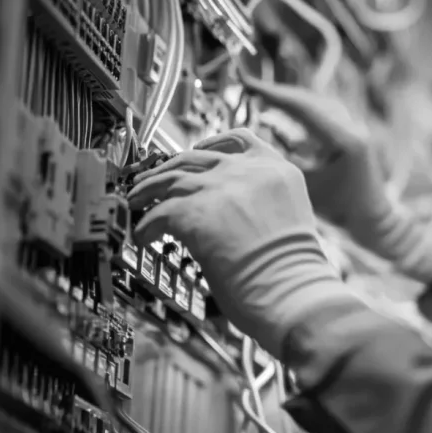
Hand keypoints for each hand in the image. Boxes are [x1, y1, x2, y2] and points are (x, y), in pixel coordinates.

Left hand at [127, 128, 356, 355]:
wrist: (293, 292)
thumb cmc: (294, 273)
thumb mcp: (287, 219)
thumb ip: (261, 204)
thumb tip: (232, 213)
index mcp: (277, 171)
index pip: (241, 140)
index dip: (213, 143)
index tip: (199, 148)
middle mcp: (249, 172)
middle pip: (196, 157)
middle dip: (170, 167)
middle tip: (156, 180)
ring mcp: (220, 188)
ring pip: (170, 178)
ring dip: (148, 190)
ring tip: (136, 201)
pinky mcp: (195, 213)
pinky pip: (159, 212)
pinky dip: (146, 225)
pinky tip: (144, 236)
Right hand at [236, 81, 431, 282]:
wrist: (373, 221)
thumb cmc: (341, 210)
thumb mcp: (306, 183)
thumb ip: (284, 157)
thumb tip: (259, 130)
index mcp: (344, 138)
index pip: (303, 107)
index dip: (273, 94)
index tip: (248, 82)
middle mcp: (352, 127)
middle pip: (309, 100)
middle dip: (278, 93)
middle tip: (249, 85)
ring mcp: (353, 129)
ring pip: (315, 105)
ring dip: (289, 101)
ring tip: (261, 96)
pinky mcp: (350, 134)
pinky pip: (321, 116)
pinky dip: (300, 113)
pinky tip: (281, 114)